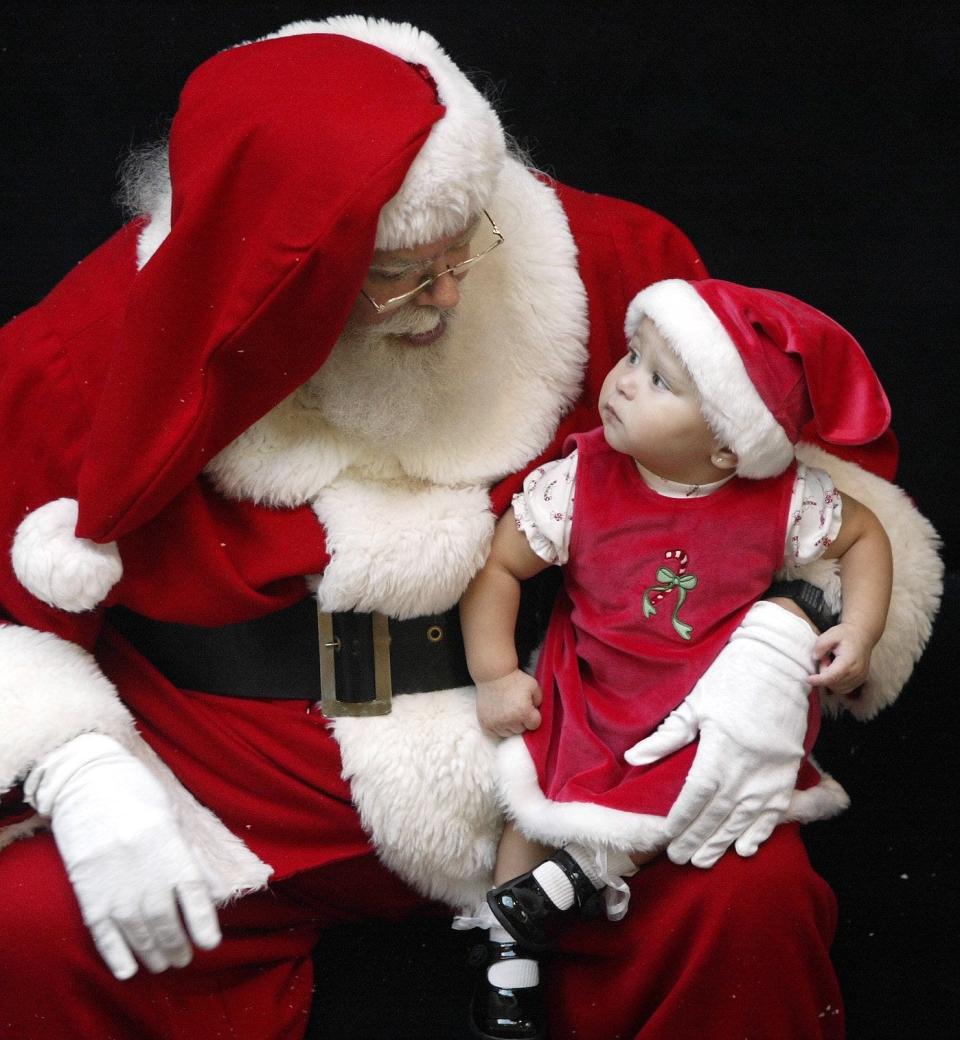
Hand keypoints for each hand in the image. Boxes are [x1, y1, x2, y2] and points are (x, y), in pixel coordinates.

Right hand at [25, 732, 225, 978]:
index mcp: (171, 850)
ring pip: (138, 932)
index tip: (210, 943)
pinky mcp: (89, 891)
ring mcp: (115, 885)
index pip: (194, 896)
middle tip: (183, 959)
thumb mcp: (172, 818)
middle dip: (176, 945)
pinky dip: (116, 954)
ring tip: (162, 964)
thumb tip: (207, 889)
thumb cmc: (137, 794)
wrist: (89, 782)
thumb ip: (187, 854)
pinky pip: (103, 932)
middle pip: (165, 922)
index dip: (202, 923)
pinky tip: (127, 970)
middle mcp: (146, 873)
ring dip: (152, 953)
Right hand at [475, 670, 542, 737]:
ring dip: (510, 726)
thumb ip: (540, 701)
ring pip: (509, 734)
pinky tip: (500, 718)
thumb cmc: (515, 679)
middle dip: (522, 721)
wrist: (493, 675)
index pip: (534, 725)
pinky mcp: (485, 724)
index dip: (533, 716)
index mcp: (523, 712)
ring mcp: (496, 724)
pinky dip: (498, 729)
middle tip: (517, 708)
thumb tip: (537, 714)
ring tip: (508, 712)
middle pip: (521, 730)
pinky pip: (495, 735)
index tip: (529, 708)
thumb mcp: (534, 686)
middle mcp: (510, 720)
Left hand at [623, 601, 814, 867]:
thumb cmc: (732, 678)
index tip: (667, 837)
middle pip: (719, 811)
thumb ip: (666, 737)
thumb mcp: (696, 704)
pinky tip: (746, 848)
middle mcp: (747, 765)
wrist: (782, 663)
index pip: (697, 794)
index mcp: (720, 747)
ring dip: (724, 841)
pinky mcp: (788, 770)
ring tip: (704, 860)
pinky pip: (776, 809)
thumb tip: (632, 759)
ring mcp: (771, 771)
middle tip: (680, 858)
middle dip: (698, 837)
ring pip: (746, 816)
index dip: (682, 818)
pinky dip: (761, 831)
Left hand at [808, 622, 871, 695]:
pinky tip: (837, 669)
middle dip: (824, 673)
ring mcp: (860, 678)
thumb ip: (821, 645)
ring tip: (832, 663)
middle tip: (826, 658)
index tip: (808, 679)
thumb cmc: (845, 634)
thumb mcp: (830, 634)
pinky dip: (836, 682)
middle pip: (833, 683)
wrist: (862, 635)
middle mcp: (857, 672)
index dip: (819, 680)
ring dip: (830, 678)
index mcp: (849, 660)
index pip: (832, 676)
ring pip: (837, 688)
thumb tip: (815, 657)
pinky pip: (843, 688)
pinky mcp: (860, 681)